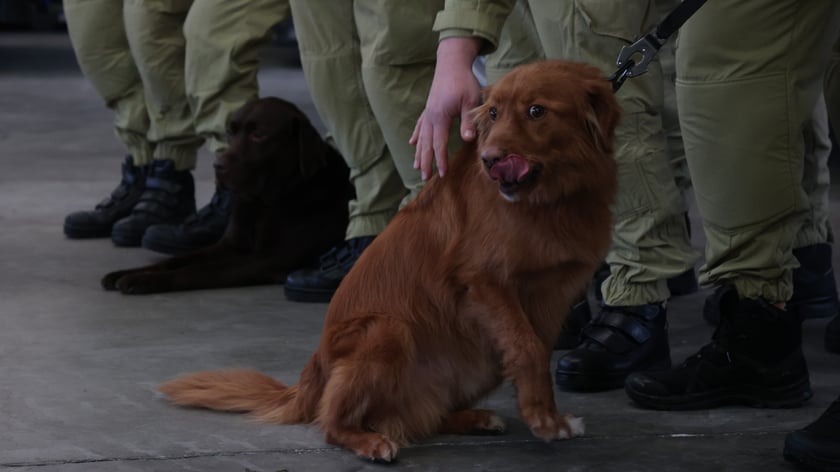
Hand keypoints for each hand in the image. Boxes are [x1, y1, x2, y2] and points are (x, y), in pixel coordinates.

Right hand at [410, 37, 482, 179]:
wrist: (451, 62)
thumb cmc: (463, 80)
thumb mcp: (470, 100)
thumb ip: (468, 121)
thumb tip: (467, 140)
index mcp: (440, 117)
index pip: (439, 144)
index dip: (440, 160)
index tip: (442, 174)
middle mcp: (430, 117)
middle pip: (426, 144)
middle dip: (425, 162)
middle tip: (425, 178)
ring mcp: (428, 112)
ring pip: (421, 137)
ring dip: (418, 153)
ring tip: (416, 167)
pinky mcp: (429, 108)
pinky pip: (420, 125)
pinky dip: (416, 135)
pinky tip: (412, 143)